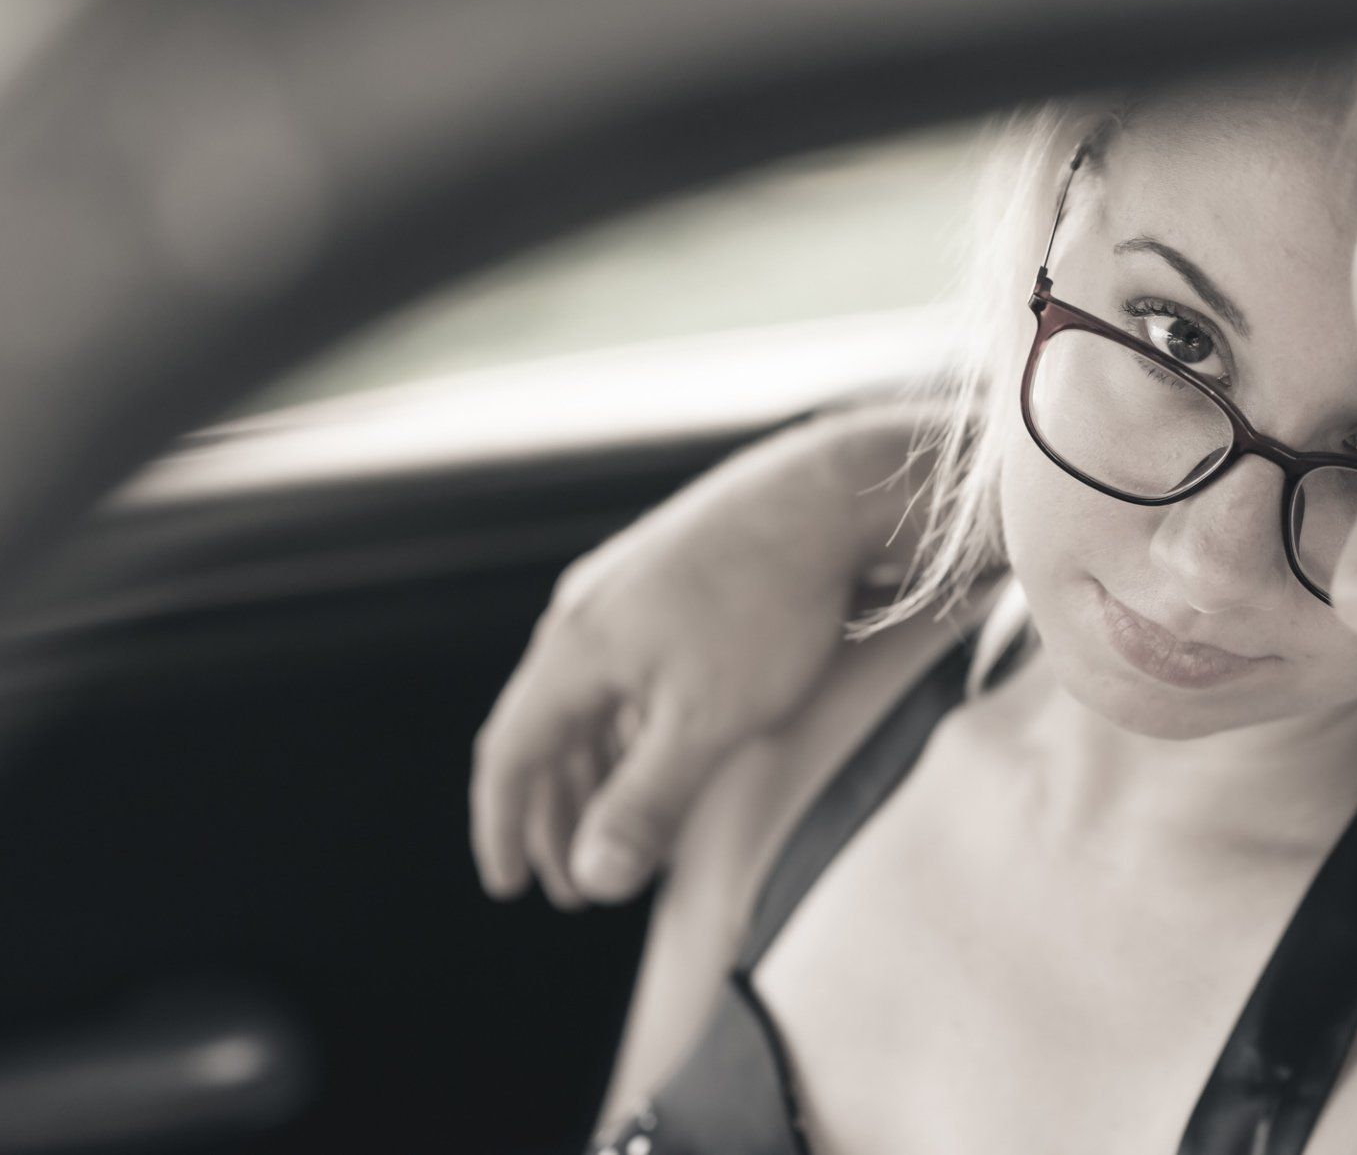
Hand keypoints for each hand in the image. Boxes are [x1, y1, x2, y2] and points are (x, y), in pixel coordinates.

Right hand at [470, 406, 920, 906]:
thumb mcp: (708, 721)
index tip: (508, 888)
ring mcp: (625, 589)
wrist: (827, 494)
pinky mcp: (668, 577)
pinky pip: (623, 671)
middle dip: (553, 816)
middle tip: (573, 888)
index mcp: (574, 649)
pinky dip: (627, 729)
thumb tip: (595, 878)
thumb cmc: (769, 606)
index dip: (502, 828)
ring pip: (587, 701)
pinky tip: (657, 756)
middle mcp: (584, 613)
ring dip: (593, 775)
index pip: (509, 754)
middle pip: (543, 732)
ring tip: (617, 833)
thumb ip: (648, 803)